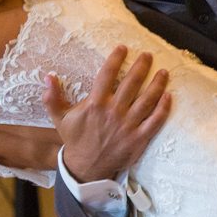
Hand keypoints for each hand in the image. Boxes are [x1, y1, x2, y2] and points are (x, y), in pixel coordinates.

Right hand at [44, 46, 170, 182]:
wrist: (86, 168)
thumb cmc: (75, 140)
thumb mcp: (60, 118)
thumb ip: (53, 97)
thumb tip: (48, 77)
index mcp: (95, 104)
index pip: (107, 75)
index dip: (116, 59)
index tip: (123, 48)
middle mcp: (113, 112)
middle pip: (131, 83)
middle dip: (141, 66)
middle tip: (148, 55)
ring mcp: (128, 126)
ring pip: (147, 100)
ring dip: (157, 84)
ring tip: (163, 72)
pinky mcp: (138, 139)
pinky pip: (155, 121)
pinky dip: (163, 108)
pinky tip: (168, 96)